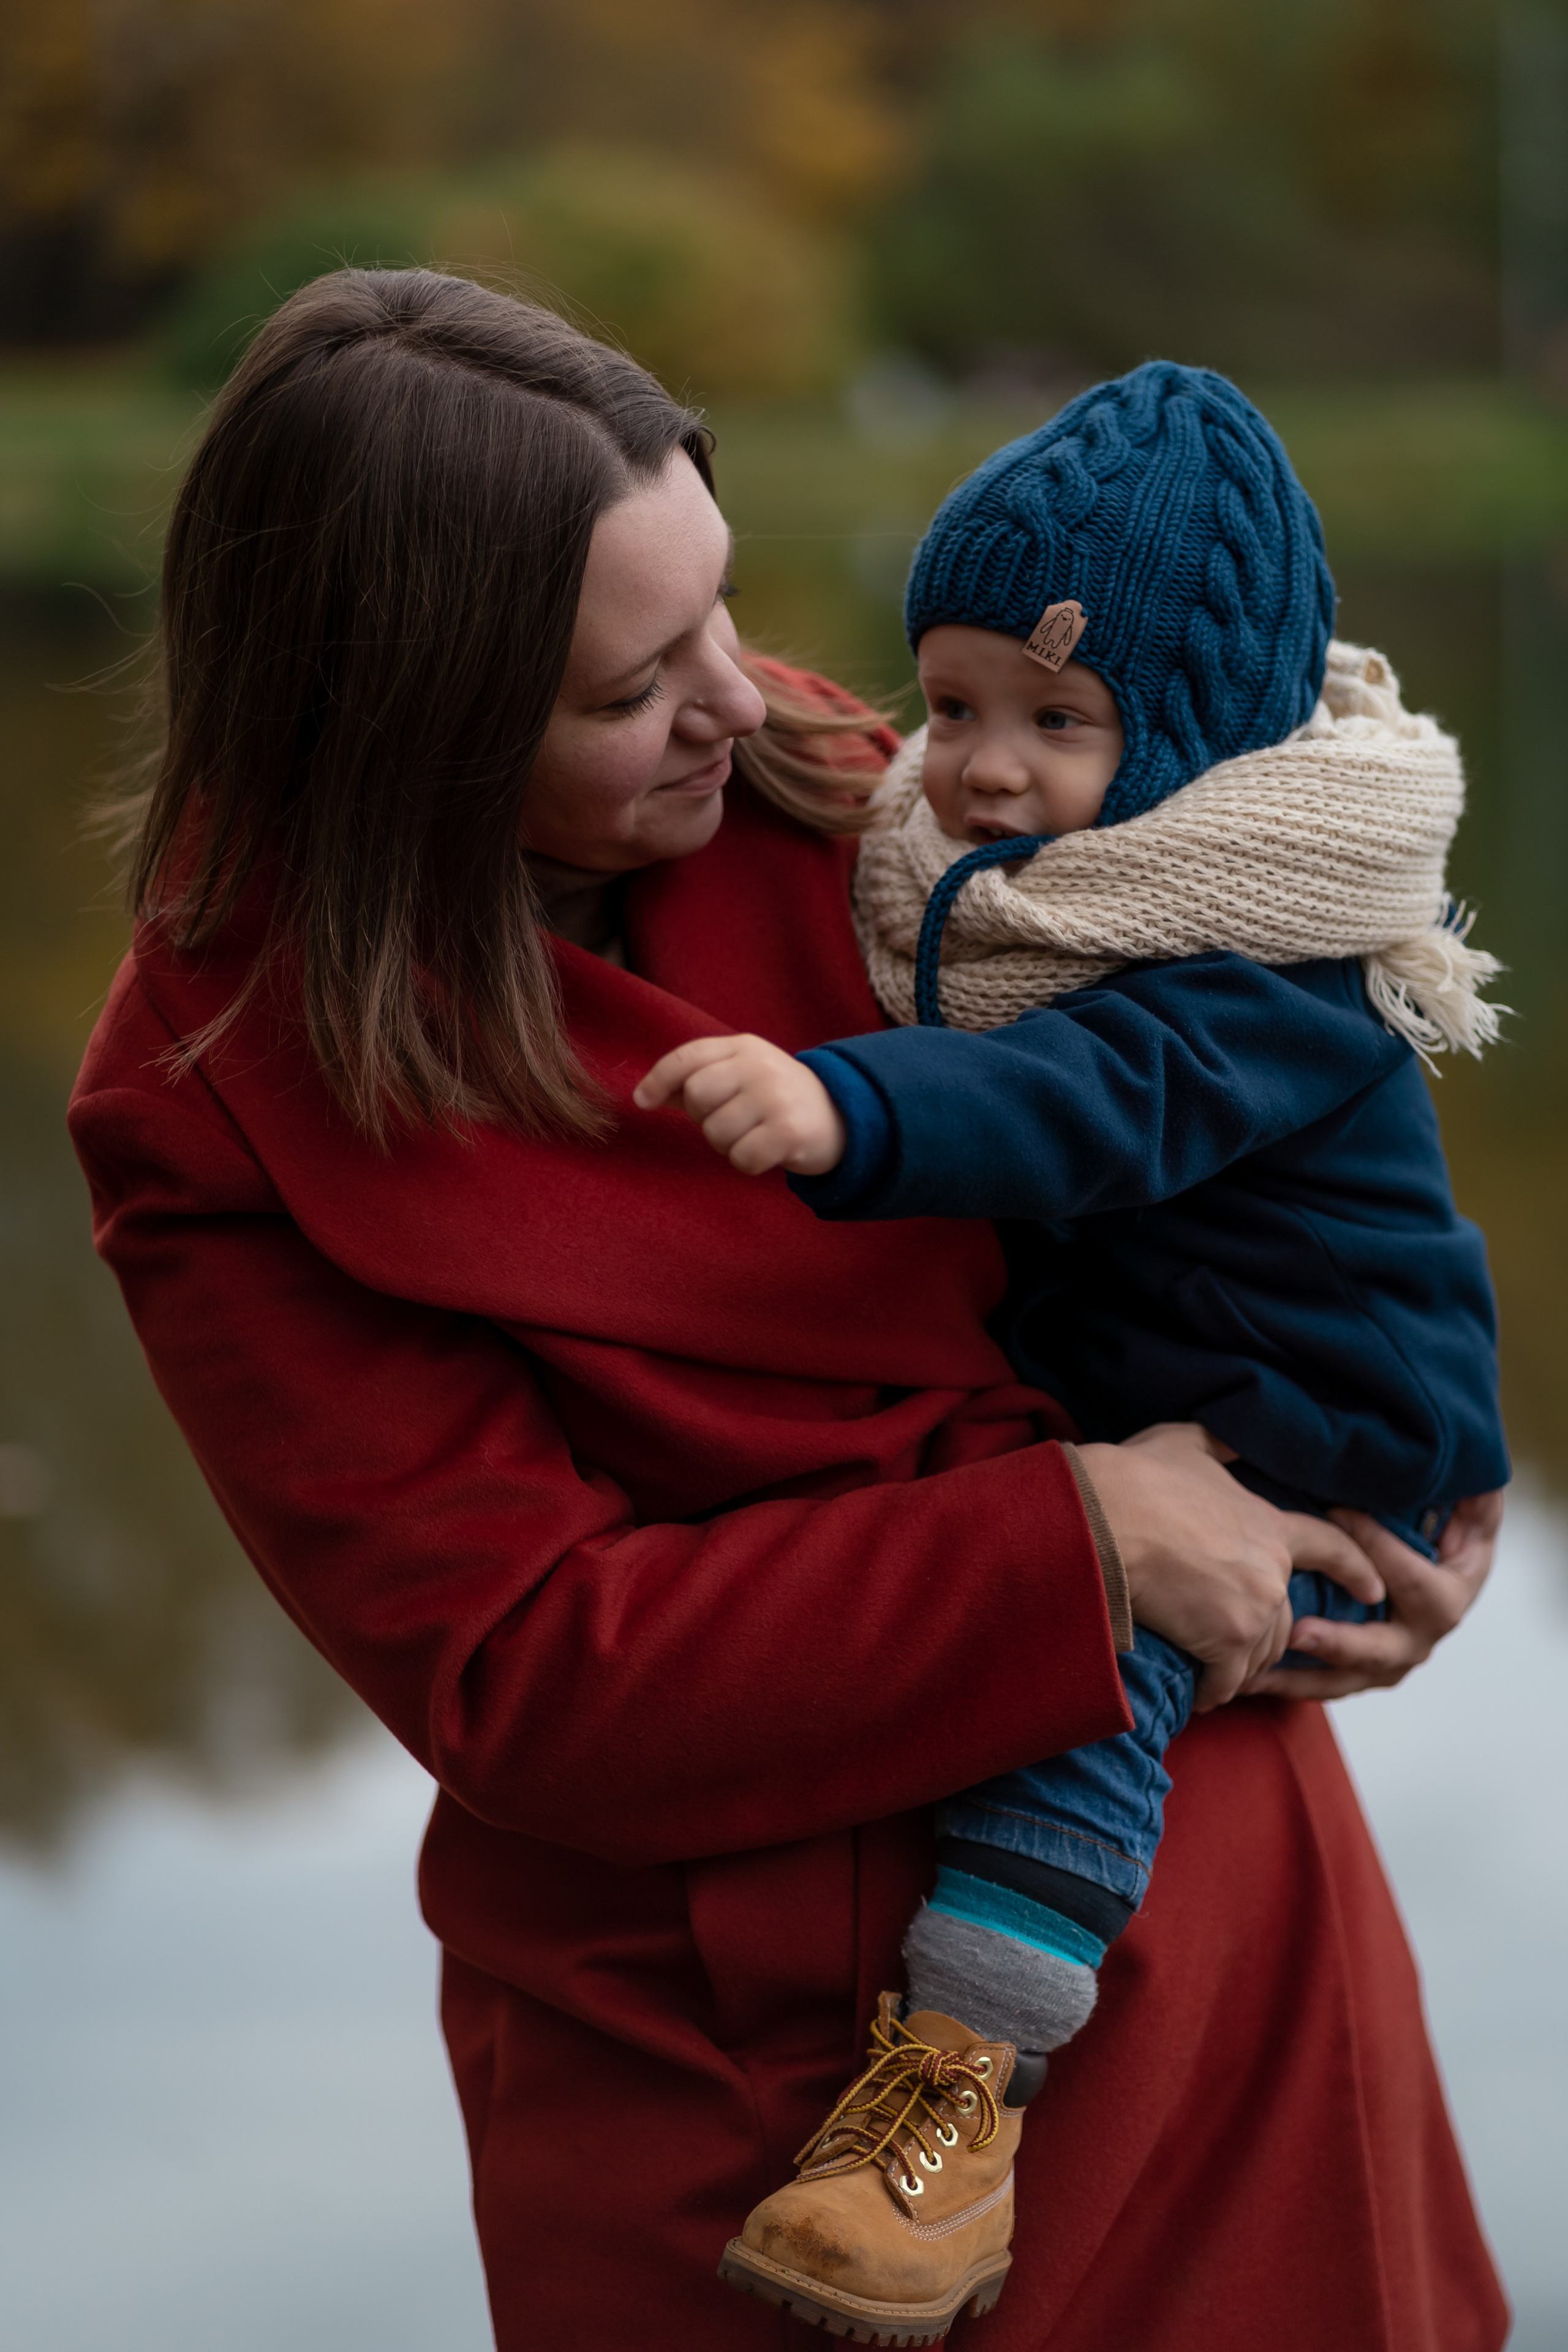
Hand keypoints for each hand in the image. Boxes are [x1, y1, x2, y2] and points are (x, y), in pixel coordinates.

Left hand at [634, 1034, 847, 1176]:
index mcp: (744, 1048)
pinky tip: (766, 1153)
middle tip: (731, 1122)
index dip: (658, 1079)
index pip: (688, 1056)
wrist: (845, 1117)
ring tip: (753, 1136)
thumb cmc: (778, 1099)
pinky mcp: (789, 1131)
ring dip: (728, 1145)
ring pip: (716, 1133)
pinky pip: (741, 1158)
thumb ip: (698, 1080)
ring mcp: (776, 1097)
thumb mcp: (743, 1076)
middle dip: (704, 1119)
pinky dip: (748, 1163)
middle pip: (697, 1096)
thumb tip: (645, 1095)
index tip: (644, 1102)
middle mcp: (760, 1066)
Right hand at [1075, 1424, 1385, 1711]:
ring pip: (1260, 1654)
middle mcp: (1272, 1570)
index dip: (1354, 1568)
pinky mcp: (1226, 1642)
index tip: (1372, 1590)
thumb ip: (1221, 1447)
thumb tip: (1234, 1440)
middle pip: (1285, 1619)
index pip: (1329, 1547)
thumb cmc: (1134, 1480)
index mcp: (1268, 1524)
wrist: (1103, 1521)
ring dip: (1236, 1665)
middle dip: (1258, 1634)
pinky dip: (1213, 1690)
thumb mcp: (1184, 1444)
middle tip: (1227, 1643)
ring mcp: (1254, 1608)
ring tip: (1208, 1670)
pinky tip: (1197, 1693)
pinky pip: (1227, 1681)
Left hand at [1242, 1488, 1504, 1701]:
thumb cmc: (1443, 1521)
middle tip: (1299, 1632)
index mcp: (1451, 1593)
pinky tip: (1251, 1677)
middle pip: (1385, 1648)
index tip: (1339, 1513)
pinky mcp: (1364, 1669)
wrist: (1440, 1558)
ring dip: (1304, 1676)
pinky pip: (1327, 1683)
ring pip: (1350, 1677)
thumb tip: (1453, 1480)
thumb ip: (1453, 1496)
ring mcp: (1393, 1659)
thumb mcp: (1457, 1505)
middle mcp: (1424, 1635)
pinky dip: (1290, 1682)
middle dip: (1341, 1642)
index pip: (1417, 1581)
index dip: (1381, 1549)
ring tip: (1261, 1672)